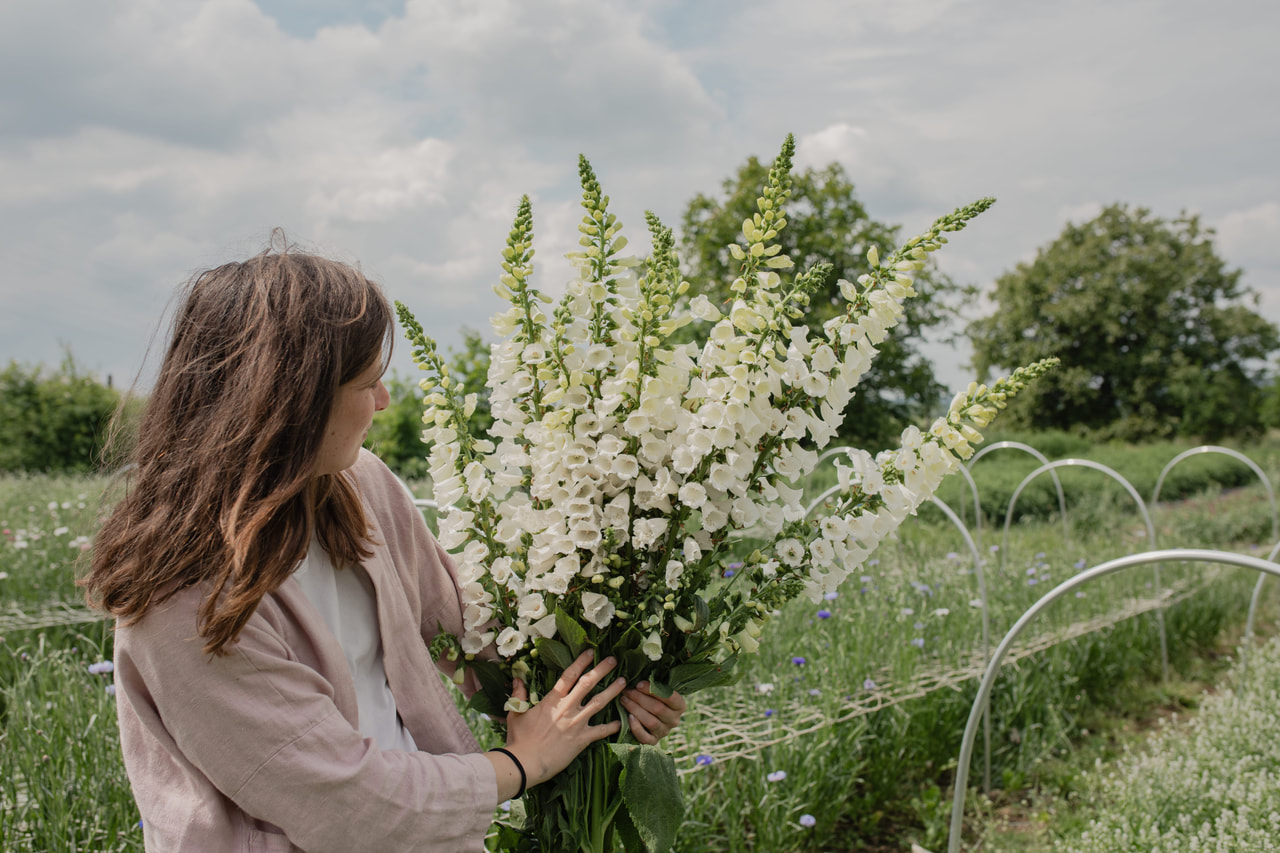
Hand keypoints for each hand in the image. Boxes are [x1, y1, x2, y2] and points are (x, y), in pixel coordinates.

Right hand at [502, 650, 625, 788]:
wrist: (525, 763)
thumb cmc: (519, 740)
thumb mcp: (516, 714)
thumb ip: (519, 695)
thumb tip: (517, 678)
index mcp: (551, 700)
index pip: (569, 675)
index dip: (580, 662)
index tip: (590, 652)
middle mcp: (567, 708)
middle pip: (588, 683)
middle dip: (602, 670)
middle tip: (613, 660)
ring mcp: (576, 723)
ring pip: (599, 703)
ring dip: (612, 691)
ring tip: (624, 682)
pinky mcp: (581, 740)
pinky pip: (601, 731)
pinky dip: (612, 726)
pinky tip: (620, 721)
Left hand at [620, 682, 686, 744]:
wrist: (649, 716)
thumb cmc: (652, 697)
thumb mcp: (657, 689)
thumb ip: (654, 682)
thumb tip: (643, 668)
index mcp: (680, 705)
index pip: (670, 697)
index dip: (653, 690)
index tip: (638, 684)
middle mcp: (675, 720)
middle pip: (658, 709)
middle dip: (640, 698)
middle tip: (626, 691)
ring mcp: (664, 732)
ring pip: (651, 721)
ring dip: (635, 709)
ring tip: (624, 700)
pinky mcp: (653, 741)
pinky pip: (645, 737)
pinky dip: (636, 727)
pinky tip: (628, 717)